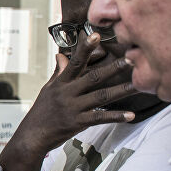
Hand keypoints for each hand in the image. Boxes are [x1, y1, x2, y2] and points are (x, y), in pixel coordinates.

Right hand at [14, 32, 136, 154]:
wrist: (32, 136)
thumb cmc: (41, 112)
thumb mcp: (47, 89)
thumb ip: (58, 72)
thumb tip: (61, 55)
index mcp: (61, 83)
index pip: (75, 62)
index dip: (85, 48)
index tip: (96, 35)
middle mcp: (67, 93)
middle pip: (93, 77)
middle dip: (114, 68)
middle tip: (132, 58)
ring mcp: (73, 108)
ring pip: (101, 96)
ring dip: (121, 90)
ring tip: (139, 85)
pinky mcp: (77, 123)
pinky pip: (100, 118)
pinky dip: (116, 116)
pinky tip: (131, 115)